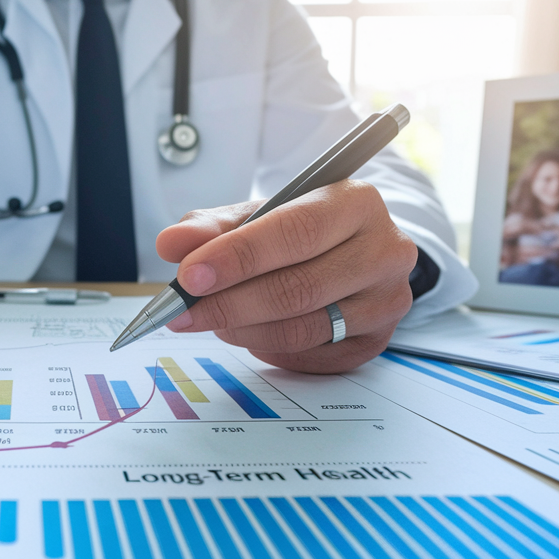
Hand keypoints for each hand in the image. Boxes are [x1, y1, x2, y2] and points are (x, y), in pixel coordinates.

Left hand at [155, 180, 417, 373]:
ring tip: (211, 320)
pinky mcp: (378, 339)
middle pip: (299, 288)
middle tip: (183, 311)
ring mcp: (386, 300)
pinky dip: (269, 349)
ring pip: (304, 328)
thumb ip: (212, 227)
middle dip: (229, 303)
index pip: (295, 232)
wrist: (350, 250)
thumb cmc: (299, 229)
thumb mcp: (256, 215)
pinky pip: (312, 356)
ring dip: (244, 329)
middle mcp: (385, 251)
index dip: (239, 258)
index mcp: (355, 202)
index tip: (190, 277)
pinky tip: (247, 332)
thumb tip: (171, 243)